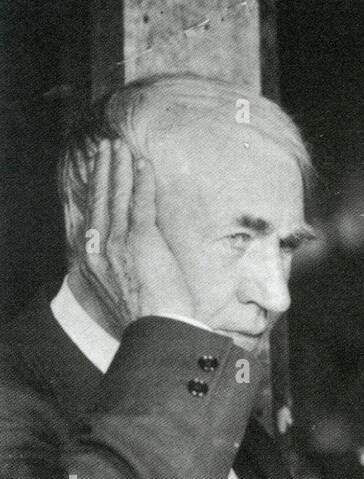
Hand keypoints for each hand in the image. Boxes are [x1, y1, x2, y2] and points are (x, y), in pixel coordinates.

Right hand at [78, 139, 196, 331]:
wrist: (157, 332)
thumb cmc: (147, 320)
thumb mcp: (121, 295)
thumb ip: (117, 274)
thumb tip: (126, 267)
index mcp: (92, 262)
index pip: (92, 217)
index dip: (95, 191)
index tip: (98, 173)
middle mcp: (100, 249)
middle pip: (101, 200)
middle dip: (103, 170)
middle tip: (107, 147)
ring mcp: (119, 243)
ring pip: (117, 196)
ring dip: (120, 167)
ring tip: (121, 147)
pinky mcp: (142, 240)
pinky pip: (141, 203)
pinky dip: (142, 181)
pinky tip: (143, 165)